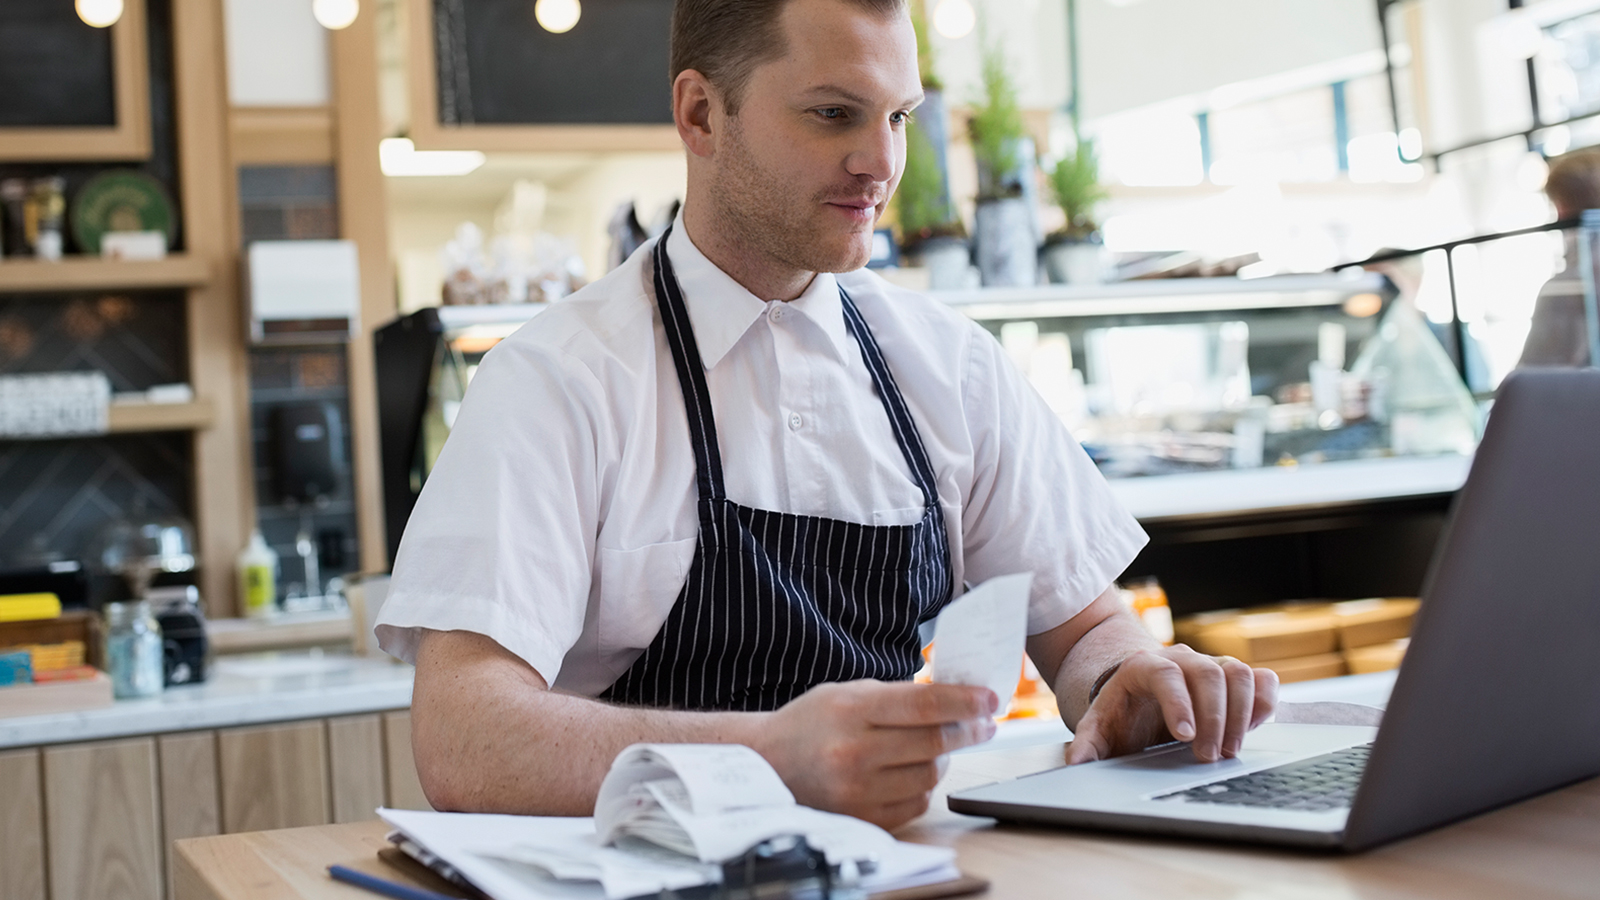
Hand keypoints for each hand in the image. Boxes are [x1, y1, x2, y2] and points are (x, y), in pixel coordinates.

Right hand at [752, 680, 997, 828]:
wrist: (767, 763)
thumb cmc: (812, 722)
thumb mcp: (848, 693)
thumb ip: (898, 696)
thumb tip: (956, 699)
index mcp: (851, 710)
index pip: (924, 705)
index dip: (964, 702)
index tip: (990, 699)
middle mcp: (853, 751)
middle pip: (933, 743)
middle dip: (968, 731)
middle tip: (983, 723)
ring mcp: (857, 789)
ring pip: (929, 775)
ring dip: (945, 759)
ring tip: (941, 746)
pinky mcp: (861, 816)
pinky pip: (916, 803)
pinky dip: (925, 786)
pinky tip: (916, 770)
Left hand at [1066, 645, 1277, 764]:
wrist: (1140, 698)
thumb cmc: (1122, 714)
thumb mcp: (1099, 728)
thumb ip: (1087, 743)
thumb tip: (1077, 762)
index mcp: (1143, 666)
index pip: (1165, 673)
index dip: (1178, 702)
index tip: (1185, 736)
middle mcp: (1181, 659)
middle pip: (1208, 674)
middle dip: (1213, 718)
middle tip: (1209, 757)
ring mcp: (1211, 665)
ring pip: (1238, 673)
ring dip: (1240, 714)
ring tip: (1230, 751)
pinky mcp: (1235, 678)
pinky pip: (1261, 680)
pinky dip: (1264, 702)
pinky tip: (1252, 729)